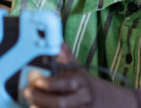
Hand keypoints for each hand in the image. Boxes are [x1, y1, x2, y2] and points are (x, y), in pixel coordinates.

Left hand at [22, 44, 140, 107]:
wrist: (113, 103)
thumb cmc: (88, 85)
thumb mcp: (79, 69)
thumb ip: (65, 56)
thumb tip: (54, 38)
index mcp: (81, 82)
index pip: (66, 83)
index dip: (50, 83)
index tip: (36, 80)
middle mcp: (82, 98)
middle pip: (61, 103)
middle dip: (42, 99)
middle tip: (27, 93)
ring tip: (31, 105)